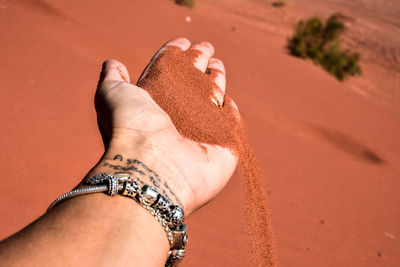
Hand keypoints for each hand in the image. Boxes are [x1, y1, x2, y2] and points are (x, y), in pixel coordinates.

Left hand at [92, 38, 239, 215]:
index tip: (183, 41)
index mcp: (152, 105)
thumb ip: (112, 78)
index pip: (166, 74)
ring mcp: (199, 132)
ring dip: (216, 81)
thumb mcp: (111, 94)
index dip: (174, 56)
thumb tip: (113, 63)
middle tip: (206, 47)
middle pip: (190, 84)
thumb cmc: (130, 128)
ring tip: (217, 64)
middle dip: (198, 63)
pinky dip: (230, 112)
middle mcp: (175, 119)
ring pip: (211, 101)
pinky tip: (227, 99)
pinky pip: (229, 124)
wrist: (153, 166)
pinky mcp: (223, 147)